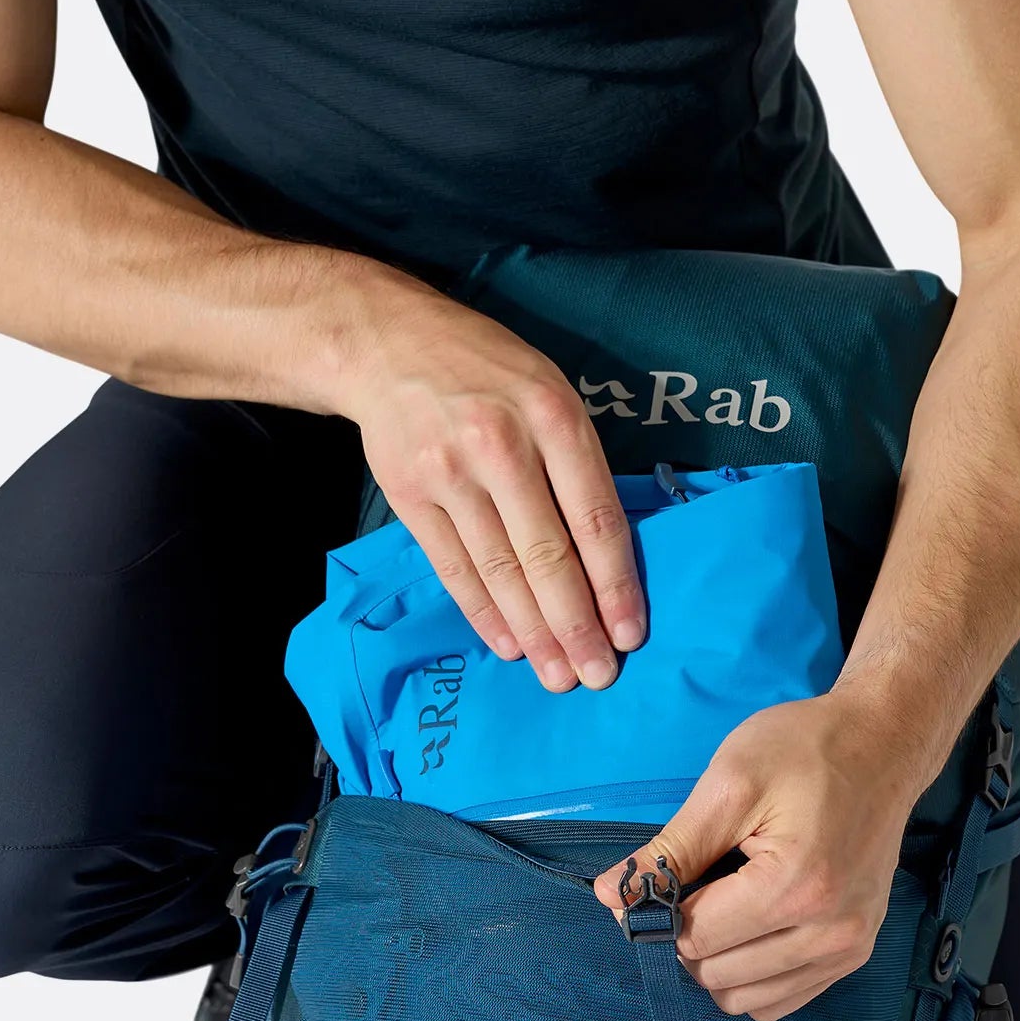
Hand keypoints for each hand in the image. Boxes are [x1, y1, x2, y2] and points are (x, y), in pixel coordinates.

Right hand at [317, 275, 645, 690]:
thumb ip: (577, 460)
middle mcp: (502, 446)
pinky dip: (483, 612)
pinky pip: (454, 568)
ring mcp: (451, 474)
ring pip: (501, 571)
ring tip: (558, 675)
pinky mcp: (410, 496)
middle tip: (598, 675)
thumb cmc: (486, 370)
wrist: (389, 345)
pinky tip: (508, 643)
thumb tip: (606, 550)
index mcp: (553, 417)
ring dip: (534, 632)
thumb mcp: (548, 389)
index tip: (630, 633)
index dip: (615, 584)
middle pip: (548, 557)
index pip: (594, 519)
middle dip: (577, 626)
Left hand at [594, 690, 936, 1020]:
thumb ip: (669, 848)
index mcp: (795, 888)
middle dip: (686, 938)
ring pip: (744, 999)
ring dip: (717, 962)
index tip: (655, 882)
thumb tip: (610, 896)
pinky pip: (779, 1000)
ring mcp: (848, 950)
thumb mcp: (728, 785)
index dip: (658, 913)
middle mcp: (830, 932)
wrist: (884, 745)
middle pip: (715, 976)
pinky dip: (751, 976)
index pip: (694, 939)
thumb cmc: (805, 750)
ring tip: (725, 904)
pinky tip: (750, 927)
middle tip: (692, 886)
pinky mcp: (855, 955)